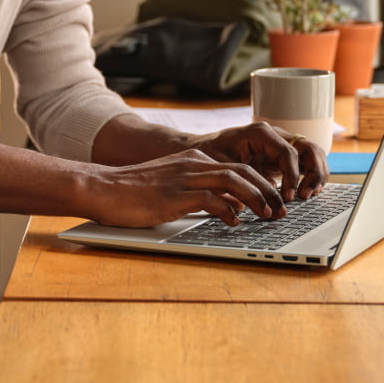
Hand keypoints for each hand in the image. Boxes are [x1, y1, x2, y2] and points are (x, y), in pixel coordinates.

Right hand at [82, 149, 287, 228]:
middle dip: (267, 191)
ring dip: (257, 199)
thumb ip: (202, 194)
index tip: (274, 201)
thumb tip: (232, 208)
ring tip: (268, 216)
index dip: (261, 184)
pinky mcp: (174, 195)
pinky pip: (211, 200)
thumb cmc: (133, 192)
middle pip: (243, 171)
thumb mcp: (173, 187)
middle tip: (281, 210)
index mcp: (193, 159)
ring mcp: (184, 178)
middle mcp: (193, 164)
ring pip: (234, 181)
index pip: (238, 166)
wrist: (102, 188)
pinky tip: (235, 222)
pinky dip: (228, 211)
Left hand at [188, 121, 328, 204]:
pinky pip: (305, 164)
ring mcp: (280, 146)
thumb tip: (260, 203)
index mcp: (261, 133)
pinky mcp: (281, 158)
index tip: (287, 196)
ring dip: (315, 175)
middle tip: (305, 196)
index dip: (292, 175)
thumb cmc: (210, 155)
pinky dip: (310, 177)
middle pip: (308, 148)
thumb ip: (243, 181)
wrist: (202, 150)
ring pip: (312, 155)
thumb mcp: (223, 167)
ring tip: (308, 195)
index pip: (288, 152)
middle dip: (312, 173)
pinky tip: (306, 193)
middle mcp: (275, 136)